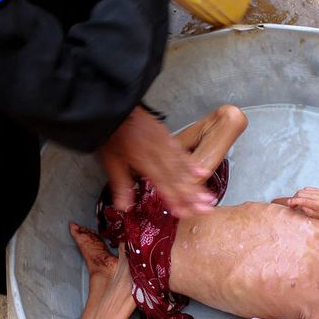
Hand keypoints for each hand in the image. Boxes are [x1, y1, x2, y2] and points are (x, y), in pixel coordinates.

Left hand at [97, 107, 215, 215]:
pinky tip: (200, 171)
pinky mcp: (166, 135)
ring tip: (208, 196)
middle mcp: (158, 153)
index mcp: (144, 161)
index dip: (174, 200)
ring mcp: (164, 143)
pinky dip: (192, 163)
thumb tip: (124, 207)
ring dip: (196, 183)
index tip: (184, 213)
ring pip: (183, 166)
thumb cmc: (111, 133)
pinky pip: (181, 151)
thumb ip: (120, 185)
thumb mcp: (110, 161)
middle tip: (206, 209)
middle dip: (192, 195)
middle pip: (178, 178)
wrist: (115, 106)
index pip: (163, 184)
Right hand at [278, 187, 318, 219]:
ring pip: (303, 190)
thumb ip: (308, 211)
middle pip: (300, 194)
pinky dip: (303, 192)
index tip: (288, 204)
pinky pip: (307, 189)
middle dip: (294, 198)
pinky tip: (303, 197)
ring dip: (297, 195)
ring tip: (297, 201)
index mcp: (318, 205)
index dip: (293, 201)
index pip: (302, 200)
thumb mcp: (318, 217)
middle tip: (292, 205)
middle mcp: (318, 196)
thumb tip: (300, 206)